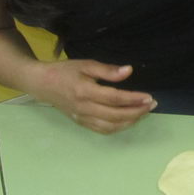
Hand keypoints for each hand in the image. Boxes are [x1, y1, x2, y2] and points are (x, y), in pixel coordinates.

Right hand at [33, 60, 156, 133]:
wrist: (42, 84)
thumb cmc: (65, 71)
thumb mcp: (86, 64)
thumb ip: (108, 70)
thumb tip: (128, 71)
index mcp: (84, 91)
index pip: (114, 99)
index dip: (133, 99)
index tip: (149, 97)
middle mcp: (84, 108)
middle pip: (115, 115)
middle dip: (137, 112)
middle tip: (151, 105)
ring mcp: (82, 118)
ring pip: (111, 126)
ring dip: (130, 121)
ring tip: (143, 112)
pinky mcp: (81, 123)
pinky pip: (103, 130)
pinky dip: (118, 127)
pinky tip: (129, 120)